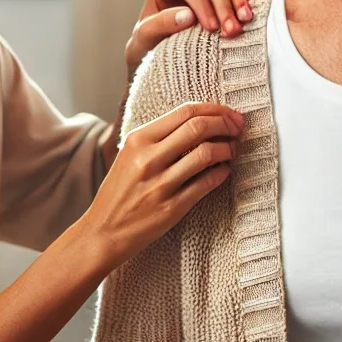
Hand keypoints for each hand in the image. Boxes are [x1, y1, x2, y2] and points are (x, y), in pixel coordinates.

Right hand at [82, 102, 243, 268]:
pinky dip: (222, 173)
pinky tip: (224, 171)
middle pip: (198, 127)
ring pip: (207, 154)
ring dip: (228, 149)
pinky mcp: (172, 208)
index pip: (184, 112)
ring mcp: (160, 184)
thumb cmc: (120, 192)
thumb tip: (199, 121)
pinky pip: (207, 183)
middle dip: (226, 124)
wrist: (103, 232)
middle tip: (238, 128)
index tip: (228, 114)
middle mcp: (148, 159)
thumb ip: (158, 138)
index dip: (214, 109)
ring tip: (232, 150)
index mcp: (138, 140)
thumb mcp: (129, 155)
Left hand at [125, 0, 262, 80]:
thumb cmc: (146, 51)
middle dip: (225, 6)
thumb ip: (160, 25)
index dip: (203, 6)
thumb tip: (188, 15)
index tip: (211, 29)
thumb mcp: (144, 41)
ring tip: (246, 22)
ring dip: (239, 3)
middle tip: (233, 31)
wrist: (156, 61)